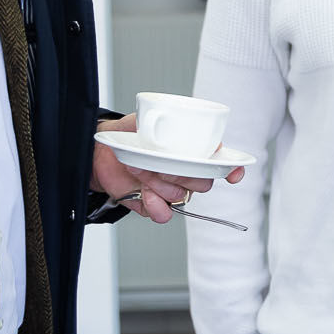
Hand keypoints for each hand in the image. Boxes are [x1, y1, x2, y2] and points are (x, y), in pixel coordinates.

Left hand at [92, 115, 244, 224]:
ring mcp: (171, 190)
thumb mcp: (143, 120)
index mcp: (191, 150)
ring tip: (139, 168)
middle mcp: (186, 172)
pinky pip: (164, 214)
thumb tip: (170, 121)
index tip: (234, 173)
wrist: (100, 153)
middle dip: (182, 174)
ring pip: (181, 196)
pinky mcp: (154, 205)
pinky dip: (155, 206)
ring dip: (158, 183)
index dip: (233, 169)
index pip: (223, 162)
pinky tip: (145, 194)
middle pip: (203, 183)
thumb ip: (159, 120)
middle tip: (160, 161)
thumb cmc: (127, 134)